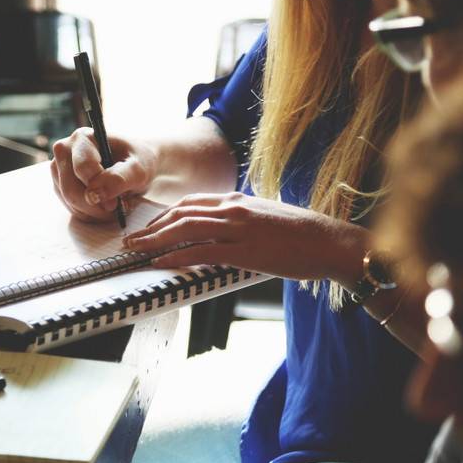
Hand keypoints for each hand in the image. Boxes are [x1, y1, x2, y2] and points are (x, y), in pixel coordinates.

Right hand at [50, 127, 157, 221]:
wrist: (135, 165)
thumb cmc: (137, 162)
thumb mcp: (139, 169)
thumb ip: (119, 179)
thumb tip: (95, 194)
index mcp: (83, 138)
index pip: (82, 168)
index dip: (99, 189)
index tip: (116, 202)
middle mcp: (65, 150)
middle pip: (71, 189)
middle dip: (95, 206)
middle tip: (115, 208)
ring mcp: (59, 169)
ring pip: (69, 201)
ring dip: (94, 211)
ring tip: (113, 205)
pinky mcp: (60, 186)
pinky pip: (71, 208)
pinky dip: (89, 214)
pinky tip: (103, 207)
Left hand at [122, 191, 365, 282]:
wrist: (330, 242)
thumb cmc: (302, 235)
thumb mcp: (265, 218)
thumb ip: (240, 221)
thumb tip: (221, 233)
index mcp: (237, 200)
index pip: (190, 203)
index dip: (164, 215)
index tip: (149, 227)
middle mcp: (233, 208)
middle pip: (180, 213)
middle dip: (151, 227)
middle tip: (131, 240)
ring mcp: (238, 227)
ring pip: (185, 229)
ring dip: (155, 240)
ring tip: (136, 251)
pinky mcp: (244, 249)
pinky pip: (201, 251)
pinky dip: (176, 256)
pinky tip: (160, 263)